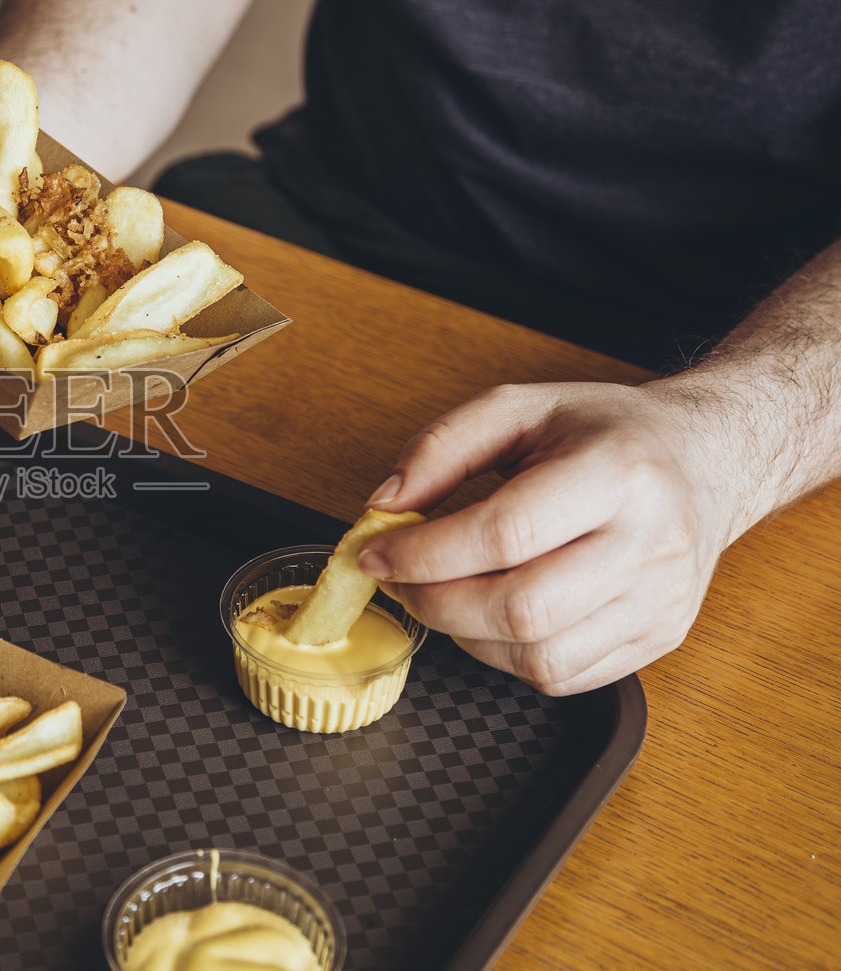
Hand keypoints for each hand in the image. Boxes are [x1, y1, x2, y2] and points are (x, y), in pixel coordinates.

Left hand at [355, 382, 749, 694]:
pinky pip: (564, 676)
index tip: (376, 551)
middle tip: (400, 580)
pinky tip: (491, 617)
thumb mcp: (520, 407)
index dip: (425, 553)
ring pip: (539, 655)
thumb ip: (441, 447)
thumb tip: (384, 504)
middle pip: (521, 607)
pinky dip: (507, 657)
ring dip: (466, 636)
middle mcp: (652, 541)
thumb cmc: (607, 431)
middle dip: (435, 603)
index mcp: (618, 471)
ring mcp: (662, 599)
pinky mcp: (661, 638)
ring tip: (444, 596)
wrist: (707, 458)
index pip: (505, 533)